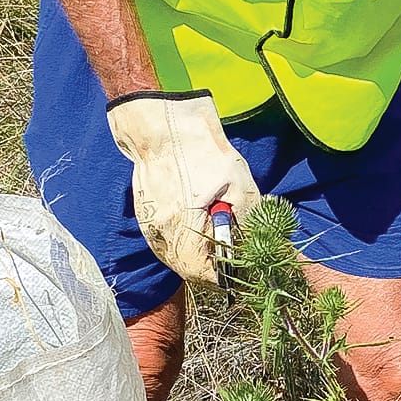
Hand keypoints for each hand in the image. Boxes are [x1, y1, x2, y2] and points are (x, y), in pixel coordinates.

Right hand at [105, 91, 260, 285]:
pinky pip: (165, 240)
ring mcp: (148, 225)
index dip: (224, 276)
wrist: (163, 124)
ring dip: (196, 254)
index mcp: (181, 229)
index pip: (202, 275)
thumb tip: (256, 245)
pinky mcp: (144, 215)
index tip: (239, 269)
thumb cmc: (202, 151)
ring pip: (175, 256)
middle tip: (232, 252)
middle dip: (211, 265)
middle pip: (187, 269)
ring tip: (216, 236)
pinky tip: (197, 222)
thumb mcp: (239, 184)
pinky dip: (182, 239)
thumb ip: (249, 221)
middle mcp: (159, 234)